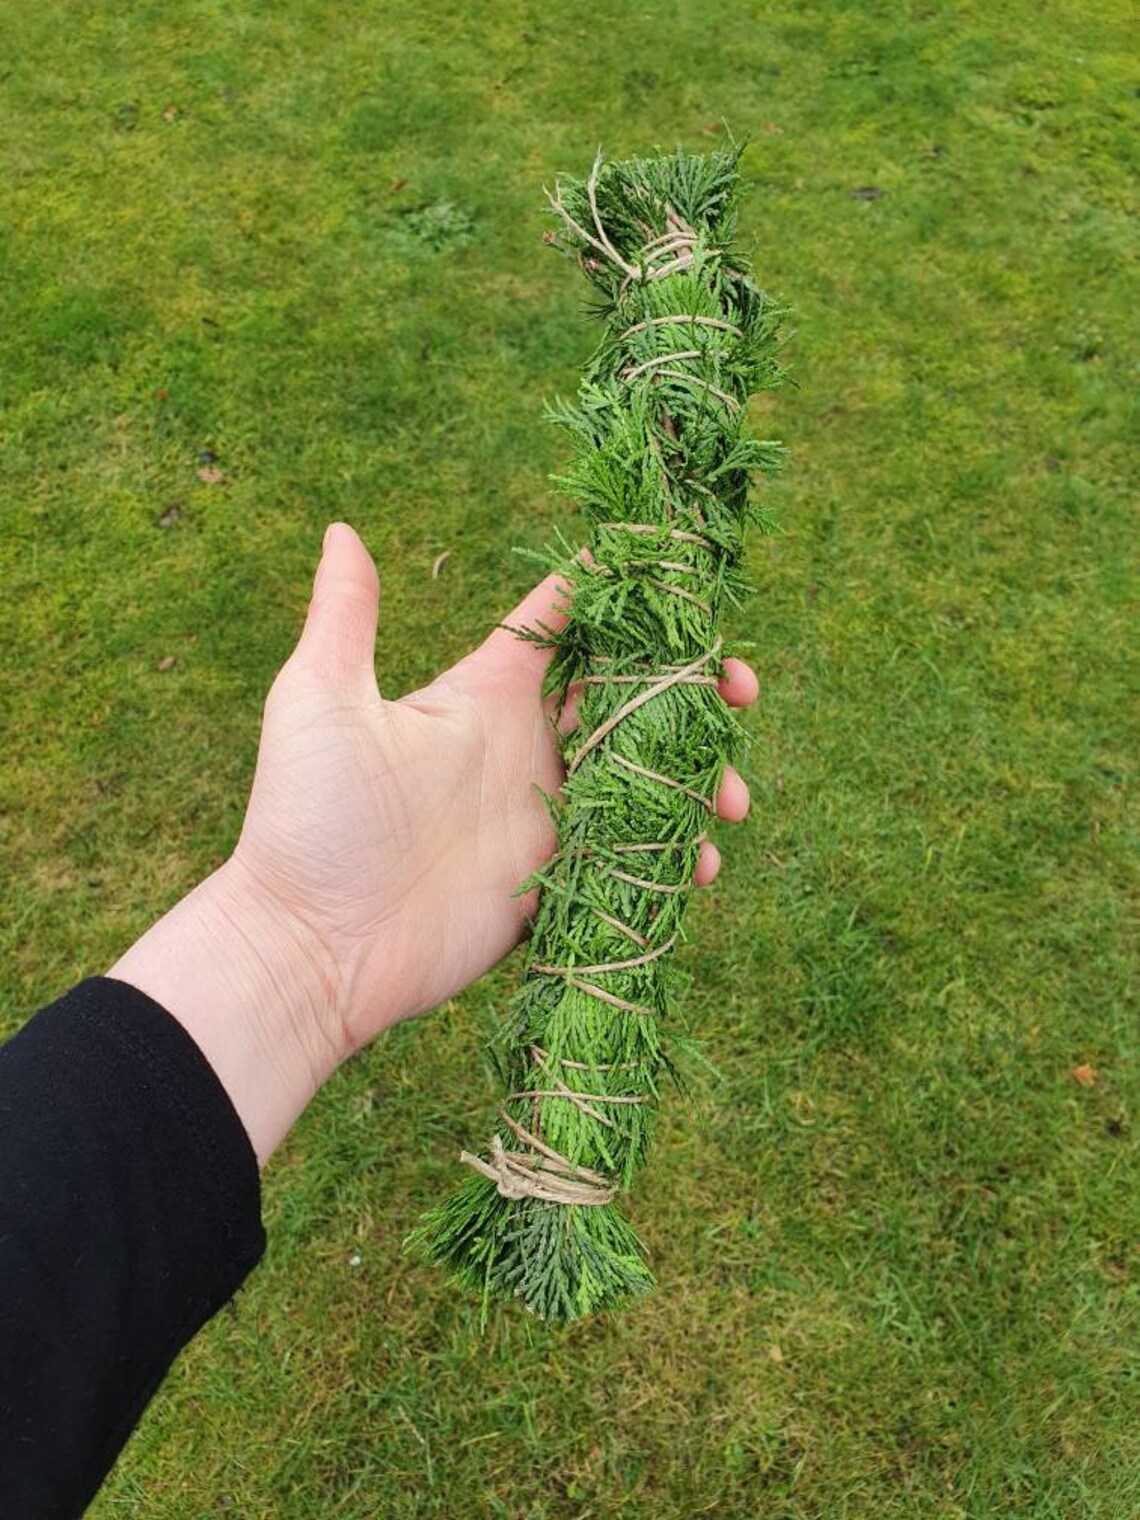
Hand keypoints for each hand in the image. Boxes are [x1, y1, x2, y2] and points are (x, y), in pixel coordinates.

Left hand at [110, 524, 758, 1163]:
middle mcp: (523, 749)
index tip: (677, 564)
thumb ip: (346, 619)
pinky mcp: (555, 883)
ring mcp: (544, 818)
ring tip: (732, 796)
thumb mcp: (320, 703)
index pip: (561, 626)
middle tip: (740, 687)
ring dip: (698, 775)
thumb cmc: (308, 819)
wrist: (309, 946)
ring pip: (645, 778)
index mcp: (482, 696)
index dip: (617, 591)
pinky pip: (630, 858)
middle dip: (691, 685)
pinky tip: (697, 863)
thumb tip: (341, 530)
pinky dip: (672, 856)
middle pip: (628, 698)